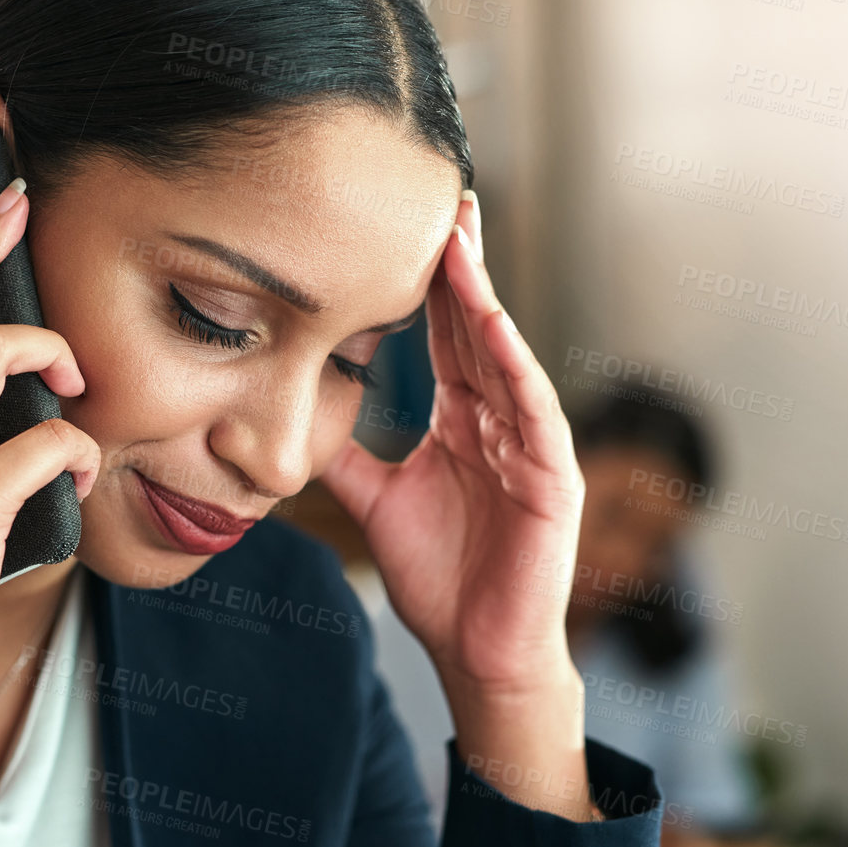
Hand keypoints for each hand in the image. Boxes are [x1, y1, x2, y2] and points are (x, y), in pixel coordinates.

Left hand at [321, 191, 597, 818]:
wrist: (477, 652)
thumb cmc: (440, 579)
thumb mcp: (378, 502)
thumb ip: (348, 455)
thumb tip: (295, 418)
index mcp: (463, 420)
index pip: (444, 335)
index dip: (427, 282)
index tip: (405, 223)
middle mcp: (500, 421)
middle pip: (477, 327)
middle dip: (460, 264)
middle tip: (443, 194)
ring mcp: (530, 445)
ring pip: (503, 356)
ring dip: (483, 297)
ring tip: (460, 241)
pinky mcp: (552, 479)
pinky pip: (531, 410)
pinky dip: (511, 365)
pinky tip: (490, 323)